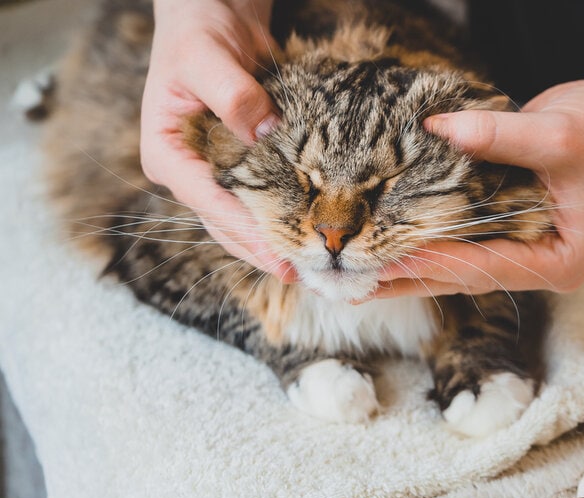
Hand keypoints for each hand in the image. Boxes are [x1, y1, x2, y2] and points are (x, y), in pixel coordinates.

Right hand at [140, 0, 295, 279]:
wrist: (212, 14)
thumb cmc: (198, 31)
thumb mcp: (207, 56)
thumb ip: (232, 94)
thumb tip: (264, 131)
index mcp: (166, 152)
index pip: (207, 201)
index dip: (244, 231)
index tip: (277, 253)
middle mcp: (187, 170)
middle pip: (222, 223)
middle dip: (259, 250)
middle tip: (299, 273)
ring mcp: (212, 171)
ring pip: (239, 220)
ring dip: (268, 244)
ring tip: (304, 266)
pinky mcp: (237, 165)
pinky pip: (256, 201)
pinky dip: (277, 219)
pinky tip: (302, 233)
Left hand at [375, 77, 583, 296]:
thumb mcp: (560, 134)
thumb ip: (499, 135)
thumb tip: (437, 127)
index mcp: (559, 262)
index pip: (485, 268)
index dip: (434, 263)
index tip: (384, 261)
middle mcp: (536, 263)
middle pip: (461, 278)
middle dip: (408, 279)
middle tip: (352, 284)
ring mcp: (519, 248)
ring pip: (454, 266)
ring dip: (407, 268)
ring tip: (356, 276)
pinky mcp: (503, 228)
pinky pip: (456, 241)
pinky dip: (422, 242)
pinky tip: (385, 245)